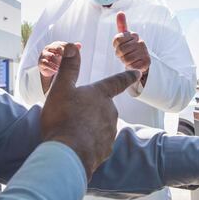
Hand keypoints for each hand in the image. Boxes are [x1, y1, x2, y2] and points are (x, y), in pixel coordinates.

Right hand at [41, 43, 140, 178]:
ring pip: (101, 125)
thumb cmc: (62, 118)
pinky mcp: (106, 150)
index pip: (117, 82)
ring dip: (90, 127)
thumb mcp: (60, 89)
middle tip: (73, 115)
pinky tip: (78, 145)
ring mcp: (110, 132)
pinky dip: (90, 143)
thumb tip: (72, 46)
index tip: (138, 72)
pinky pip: (98, 143)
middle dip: (93, 109)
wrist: (67, 154)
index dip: (127, 76)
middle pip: (104, 106)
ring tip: (72, 131)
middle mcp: (110, 112)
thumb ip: (68, 68)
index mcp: (100, 95)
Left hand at [112, 12, 150, 76]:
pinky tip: (134, 64)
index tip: (120, 46)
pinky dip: (130, 66)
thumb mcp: (124, 38)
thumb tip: (120, 12)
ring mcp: (144, 52)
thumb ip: (122, 26)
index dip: (116, 45)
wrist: (141, 63)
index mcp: (134, 35)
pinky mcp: (146, 62)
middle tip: (124, 55)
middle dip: (120, 54)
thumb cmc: (130, 49)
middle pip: (121, 49)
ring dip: (125, 61)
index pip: (117, 39)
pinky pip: (132, 65)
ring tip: (129, 60)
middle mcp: (141, 42)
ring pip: (126, 58)